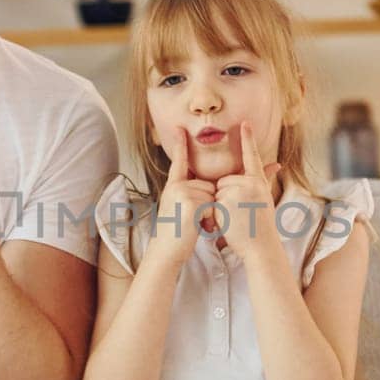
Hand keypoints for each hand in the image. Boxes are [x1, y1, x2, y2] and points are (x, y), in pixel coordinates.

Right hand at [145, 126, 216, 269]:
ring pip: (213, 194)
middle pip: (209, 185)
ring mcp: (183, 193)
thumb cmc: (176, 235)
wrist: (166, 251)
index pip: (179, 162)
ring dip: (212, 212)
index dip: (180, 144)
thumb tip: (208, 189)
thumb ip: (189, 195)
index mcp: (173, 186)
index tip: (180, 127)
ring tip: (196, 225)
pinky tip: (198, 227)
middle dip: (210, 203)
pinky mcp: (191, 203)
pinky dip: (212, 217)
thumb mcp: (178, 209)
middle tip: (195, 221)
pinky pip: (213, 203)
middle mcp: (176, 186)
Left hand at [216, 122, 281, 257]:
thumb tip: (277, 164)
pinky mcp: (225, 203)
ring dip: (220, 205)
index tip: (244, 123)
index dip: (248, 139)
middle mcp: (250, 184)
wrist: (261, 248)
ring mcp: (237, 193)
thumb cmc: (262, 226)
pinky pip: (212, 202)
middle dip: (225, 195)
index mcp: (259, 182)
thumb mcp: (265, 199)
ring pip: (216, 191)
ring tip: (235, 219)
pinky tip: (229, 223)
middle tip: (239, 213)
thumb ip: (264, 179)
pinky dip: (215, 214)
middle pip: (224, 180)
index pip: (252, 156)